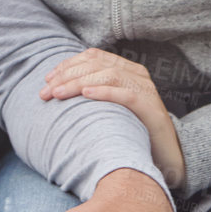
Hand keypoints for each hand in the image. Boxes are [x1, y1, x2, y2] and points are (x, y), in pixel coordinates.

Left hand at [42, 49, 186, 188]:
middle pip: (97, 64)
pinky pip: (126, 94)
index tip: (48, 79)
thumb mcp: (111, 107)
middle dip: (67, 76)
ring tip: (59, 94)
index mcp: (127, 70)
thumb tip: (58, 89)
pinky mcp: (151, 107)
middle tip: (45, 92)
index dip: (68, 64)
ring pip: (108, 75)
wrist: (165, 155)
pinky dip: (104, 91)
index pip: (94, 56)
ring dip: (79, 83)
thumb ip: (94, 93)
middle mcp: (137, 75)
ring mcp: (145, 89)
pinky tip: (86, 94)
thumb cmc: (133, 131)